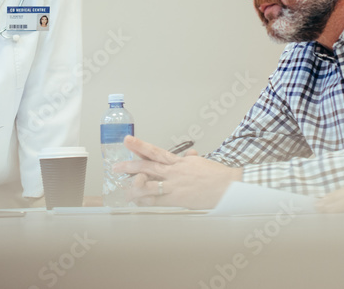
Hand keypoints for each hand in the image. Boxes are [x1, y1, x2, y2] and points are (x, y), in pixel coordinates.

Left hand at [113, 136, 241, 209]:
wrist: (228, 186)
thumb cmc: (217, 175)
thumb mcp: (201, 162)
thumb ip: (191, 158)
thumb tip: (190, 153)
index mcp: (178, 161)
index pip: (155, 151)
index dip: (140, 146)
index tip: (128, 141)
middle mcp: (173, 171)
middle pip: (147, 165)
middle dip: (129, 165)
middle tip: (116, 166)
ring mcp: (174, 185)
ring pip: (148, 183)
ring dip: (133, 185)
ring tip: (123, 188)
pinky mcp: (176, 199)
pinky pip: (156, 200)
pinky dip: (145, 200)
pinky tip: (137, 201)